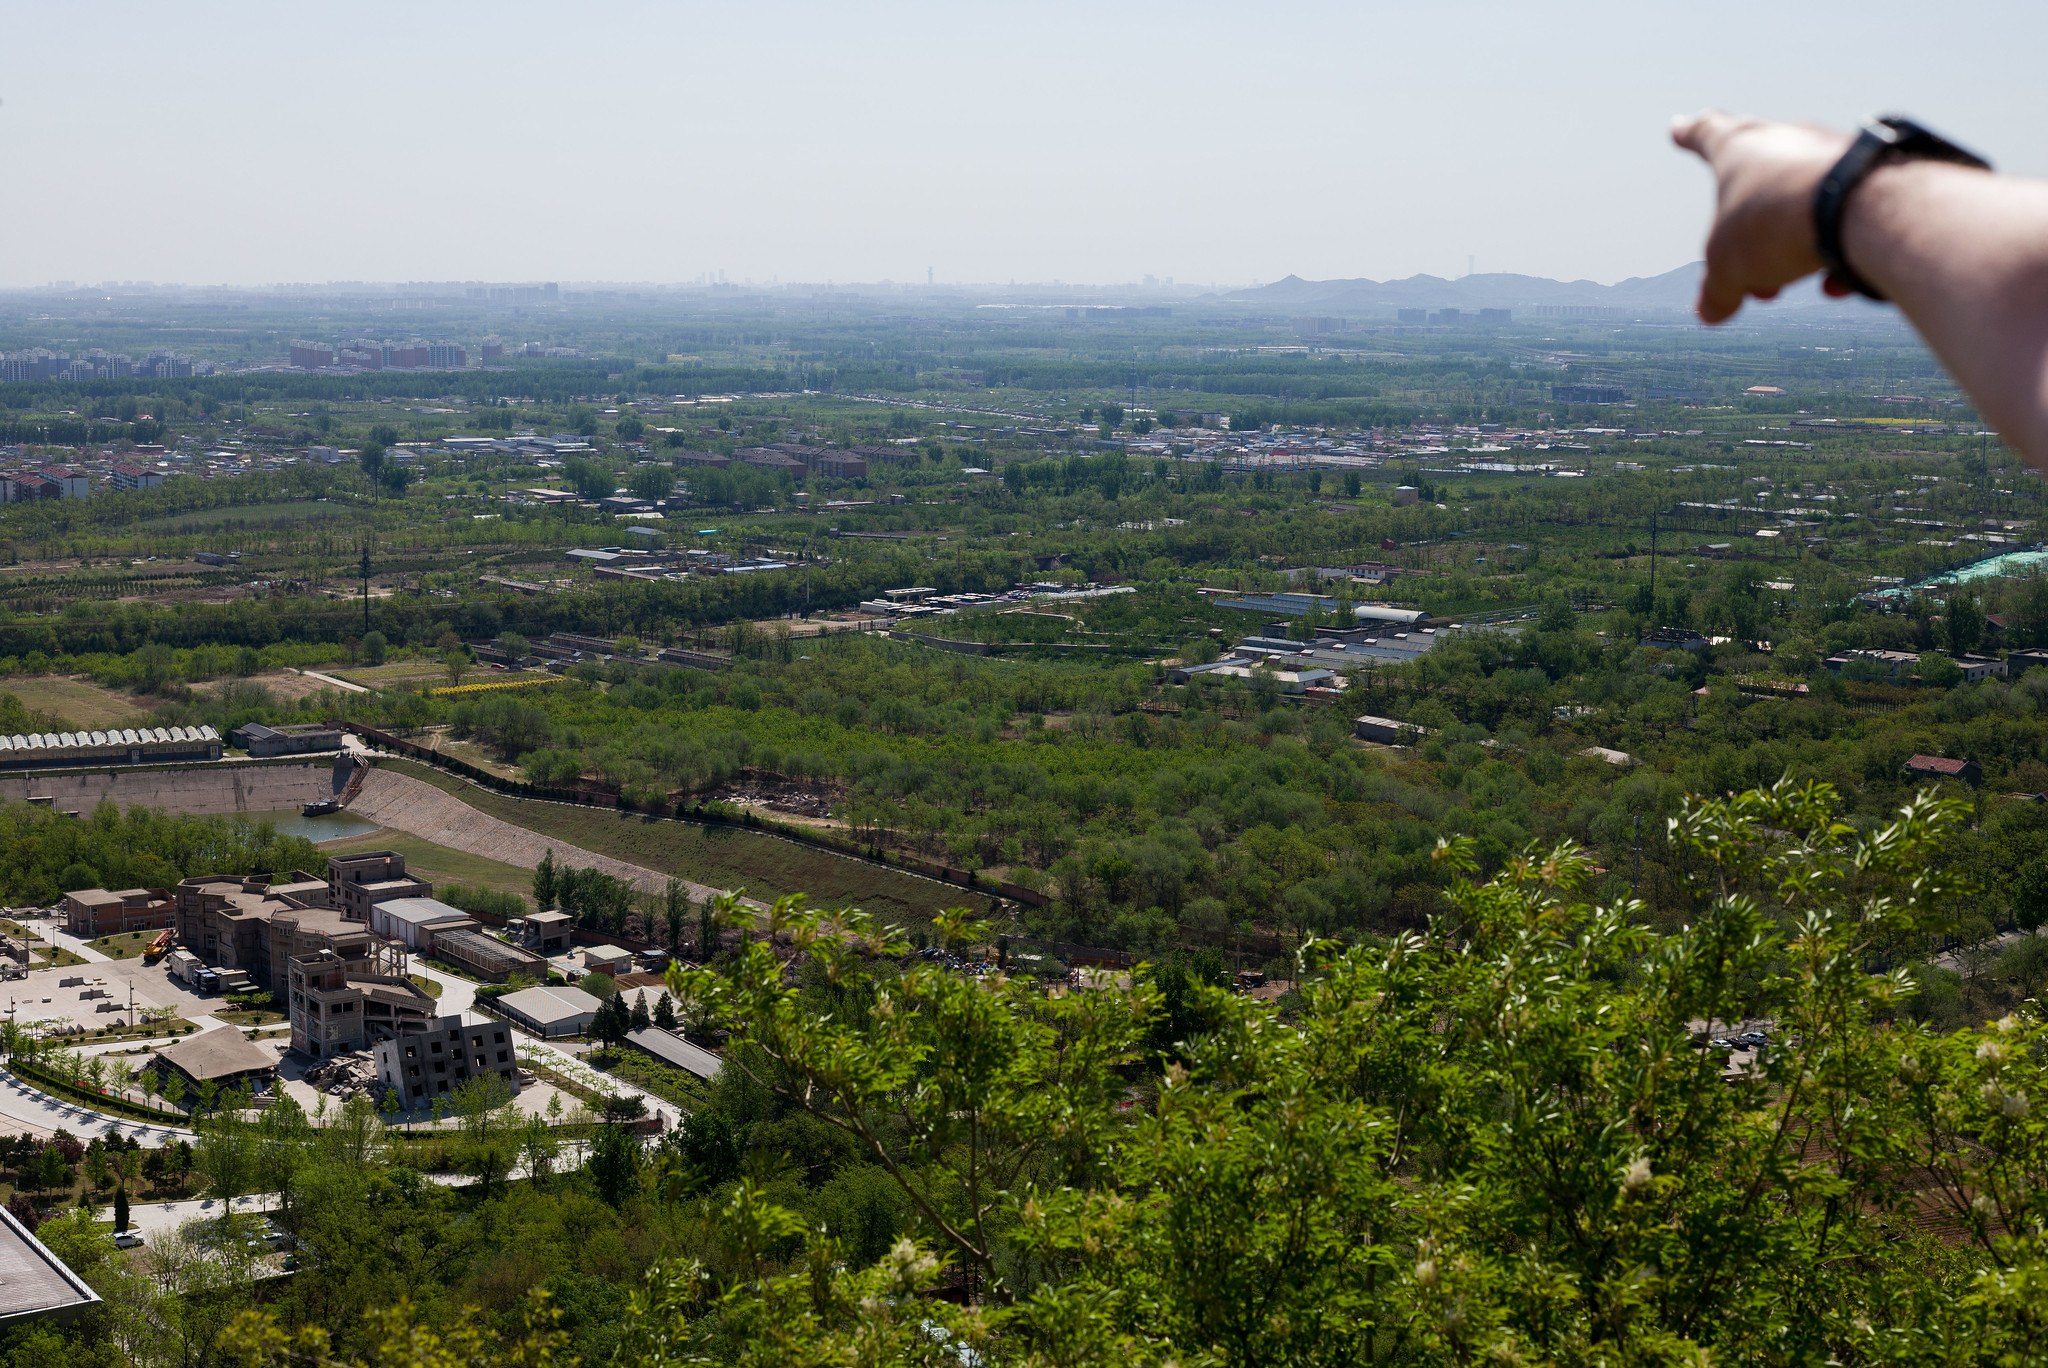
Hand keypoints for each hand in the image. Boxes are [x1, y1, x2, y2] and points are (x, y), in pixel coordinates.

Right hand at [1672, 112, 1853, 322]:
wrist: (1860, 209)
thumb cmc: (1776, 223)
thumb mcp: (1726, 268)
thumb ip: (1716, 289)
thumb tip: (1712, 311)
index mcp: (1739, 148)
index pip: (1707, 134)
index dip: (1689, 134)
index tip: (1679, 126)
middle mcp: (1787, 139)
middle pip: (1755, 181)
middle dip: (1743, 228)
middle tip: (1736, 264)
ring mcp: (1833, 154)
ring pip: (1799, 203)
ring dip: (1785, 245)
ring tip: (1780, 284)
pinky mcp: (1872, 175)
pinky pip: (1843, 216)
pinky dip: (1832, 250)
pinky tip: (1835, 284)